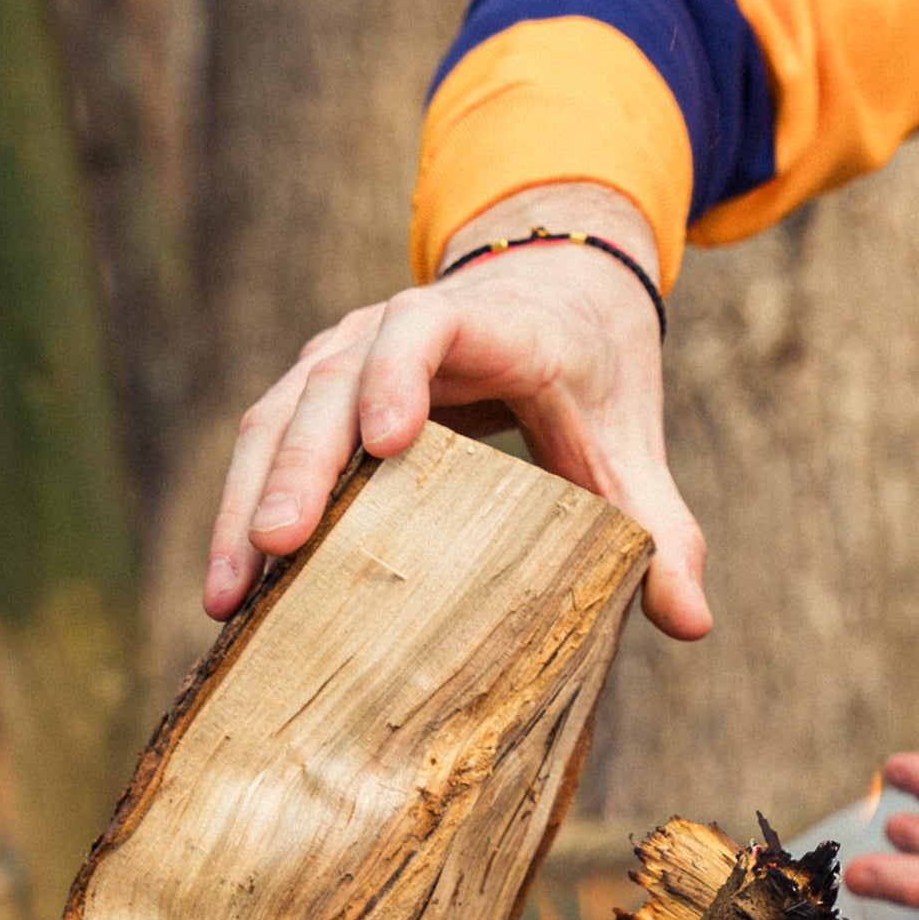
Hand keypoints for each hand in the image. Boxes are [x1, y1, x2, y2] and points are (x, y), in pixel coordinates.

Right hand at [201, 182, 709, 635]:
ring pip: (282, 411)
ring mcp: (348, 356)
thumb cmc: (591, 374)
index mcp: (492, 325)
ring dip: (248, 495)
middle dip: (302, 462)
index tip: (388, 438)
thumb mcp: (631, 442)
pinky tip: (229, 591)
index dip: (403, 369)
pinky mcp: (318, 392)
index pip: (431, 324)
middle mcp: (399, 327)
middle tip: (278, 545)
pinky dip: (242, 505)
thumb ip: (663, 529)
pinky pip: (268, 440)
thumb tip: (691, 623)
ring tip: (227, 594)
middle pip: (335, 378)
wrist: (551, 295)